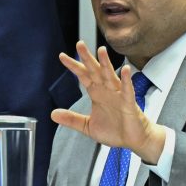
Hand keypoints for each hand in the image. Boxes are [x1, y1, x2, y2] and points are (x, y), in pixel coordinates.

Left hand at [52, 43, 164, 163]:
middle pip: (95, 71)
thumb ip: (72, 119)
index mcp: (96, 93)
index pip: (83, 76)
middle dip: (87, 58)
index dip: (74, 66)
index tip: (62, 56)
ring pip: (111, 76)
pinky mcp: (129, 103)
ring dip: (106, 63)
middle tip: (79, 44)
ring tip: (101, 50)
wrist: (133, 140)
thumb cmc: (114, 130)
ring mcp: (118, 95)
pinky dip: (127, 80)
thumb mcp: (87, 126)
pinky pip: (128, 90)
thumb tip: (52, 114)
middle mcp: (107, 90)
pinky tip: (126, 70)